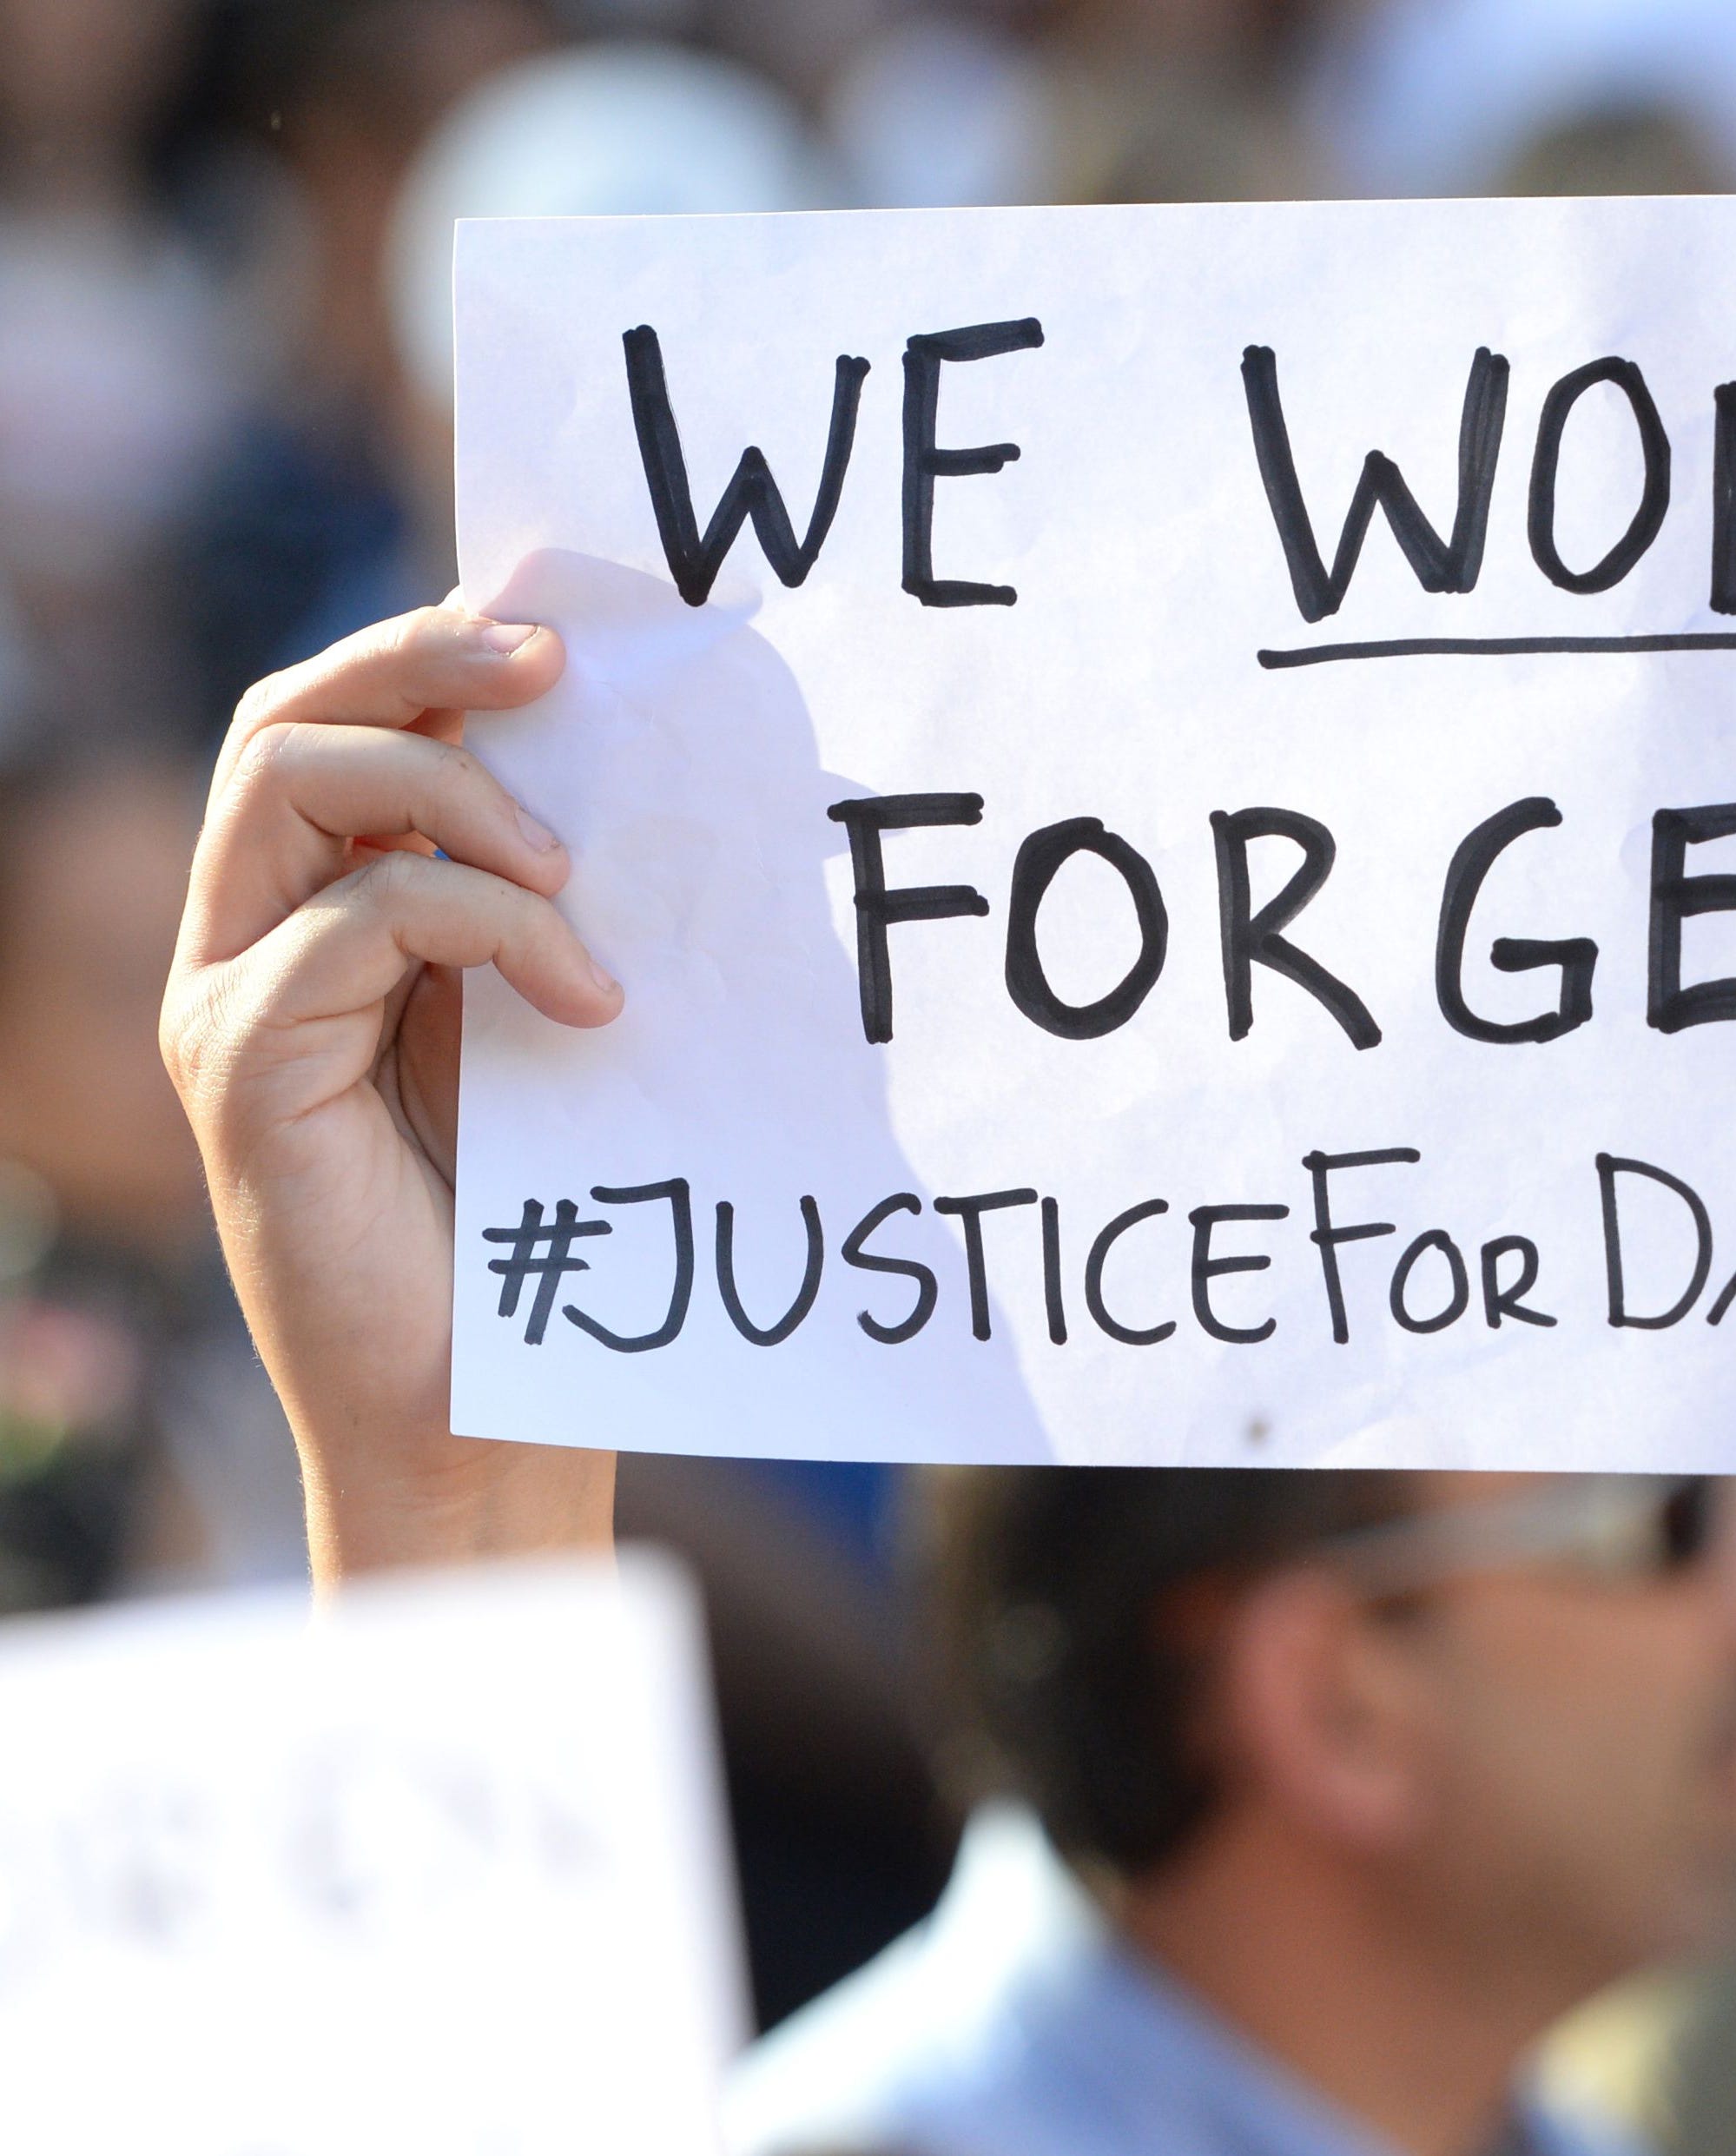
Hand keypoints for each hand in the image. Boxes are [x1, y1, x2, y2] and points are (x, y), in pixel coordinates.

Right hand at [162, 606, 624, 1584]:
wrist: (487, 1403)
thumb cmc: (536, 1214)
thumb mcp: (541, 1012)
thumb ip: (536, 896)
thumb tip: (622, 753)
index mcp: (311, 913)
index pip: (330, 723)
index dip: (425, 652)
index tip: (559, 633)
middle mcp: (244, 939)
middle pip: (285, 720)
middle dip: (419, 660)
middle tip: (553, 664)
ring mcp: (226, 1000)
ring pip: (289, 783)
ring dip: (456, 792)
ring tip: (575, 874)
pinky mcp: (239, 1067)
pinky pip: (354, 918)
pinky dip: (489, 924)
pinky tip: (588, 998)